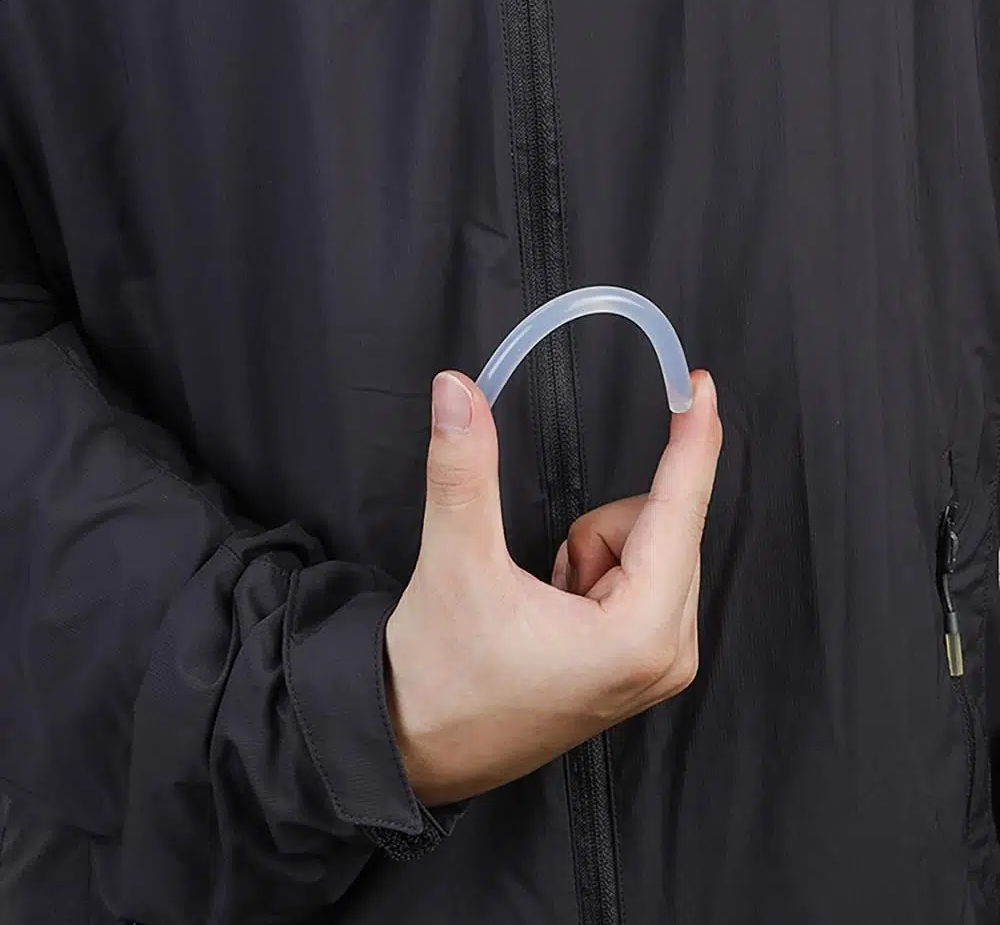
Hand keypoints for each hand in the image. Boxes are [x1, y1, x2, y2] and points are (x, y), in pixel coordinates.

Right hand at [385, 369, 721, 806]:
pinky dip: (594, 572)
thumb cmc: (441, 679)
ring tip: (541, 600)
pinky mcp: (641, 663)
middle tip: (544, 573)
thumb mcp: (455, 565)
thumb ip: (463, 469)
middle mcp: (666, 654)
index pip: (678, 511)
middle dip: (595, 530)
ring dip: (591, 552)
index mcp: (638, 636)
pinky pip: (639, 575)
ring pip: (647, 547)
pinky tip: (554, 614)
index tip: (704, 385)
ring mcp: (657, 663)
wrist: (419, 748)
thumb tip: (458, 390)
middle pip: (659, 528)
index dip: (691, 441)